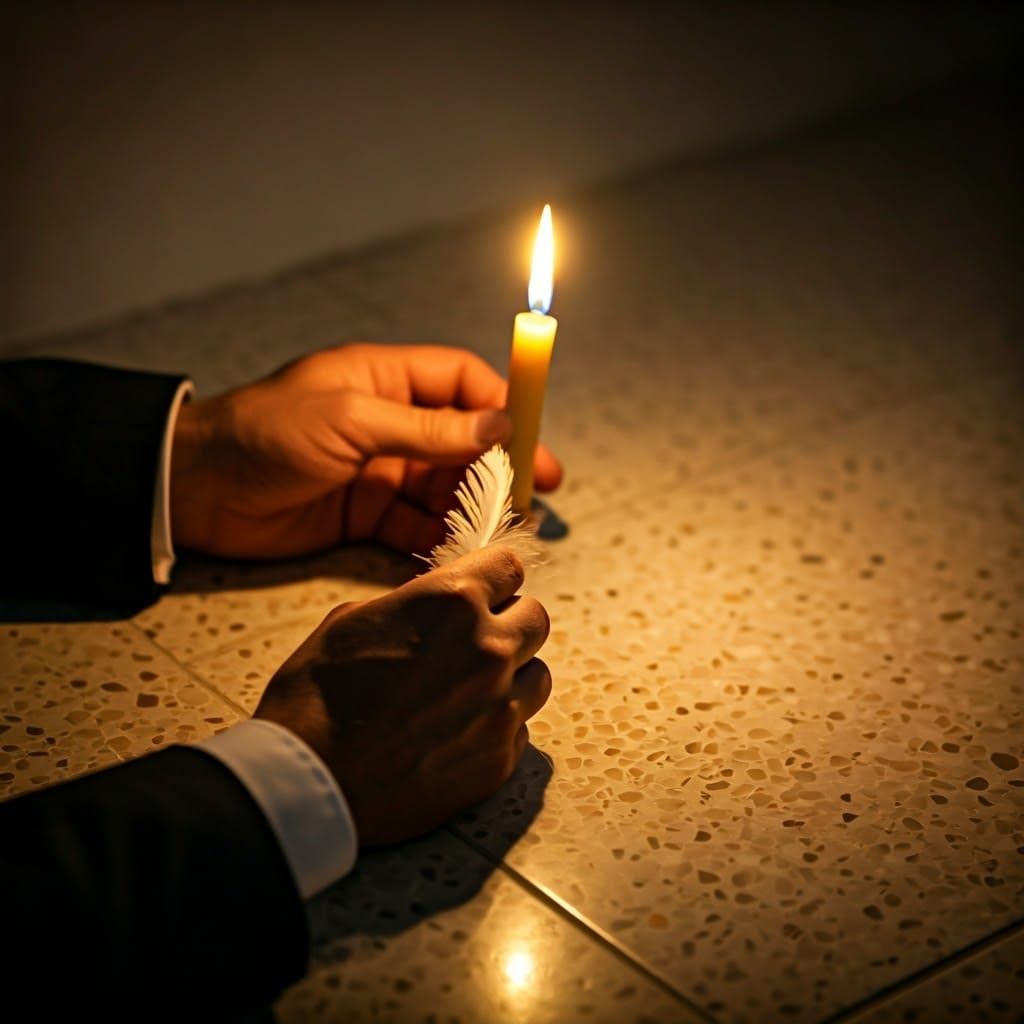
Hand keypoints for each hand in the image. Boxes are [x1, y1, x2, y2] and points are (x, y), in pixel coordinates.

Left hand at [170, 344, 561, 558]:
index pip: (461, 381)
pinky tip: (462, 552)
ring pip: (443, 487)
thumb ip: (425, 429)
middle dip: (499, 466)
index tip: (531, 436)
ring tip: (506, 530)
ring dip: (474, 507)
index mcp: (385, 380)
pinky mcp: (363, 515)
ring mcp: (378, 471)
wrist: (196, 489)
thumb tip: (498, 424)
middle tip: (535, 496)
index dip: (502, 403)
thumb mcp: (351, 422)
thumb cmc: (267, 435)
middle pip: (462, 440)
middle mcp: (388, 423)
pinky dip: (439, 537)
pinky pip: (414, 525)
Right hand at [253, 547, 550, 845]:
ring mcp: (500, 708)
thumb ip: (411, 604)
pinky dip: (496, 725)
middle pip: (536, 617)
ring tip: (466, 691)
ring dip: (511, 675)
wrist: (307, 781)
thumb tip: (436, 608)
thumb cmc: (316, 695)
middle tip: (471, 640)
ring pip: (537, 674)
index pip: (510, 566)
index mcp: (453, 602)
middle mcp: (490, 649)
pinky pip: (519, 727)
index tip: (483, 588)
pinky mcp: (500, 759)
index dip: (493, 576)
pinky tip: (454, 733)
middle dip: (508, 622)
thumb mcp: (352, 620)